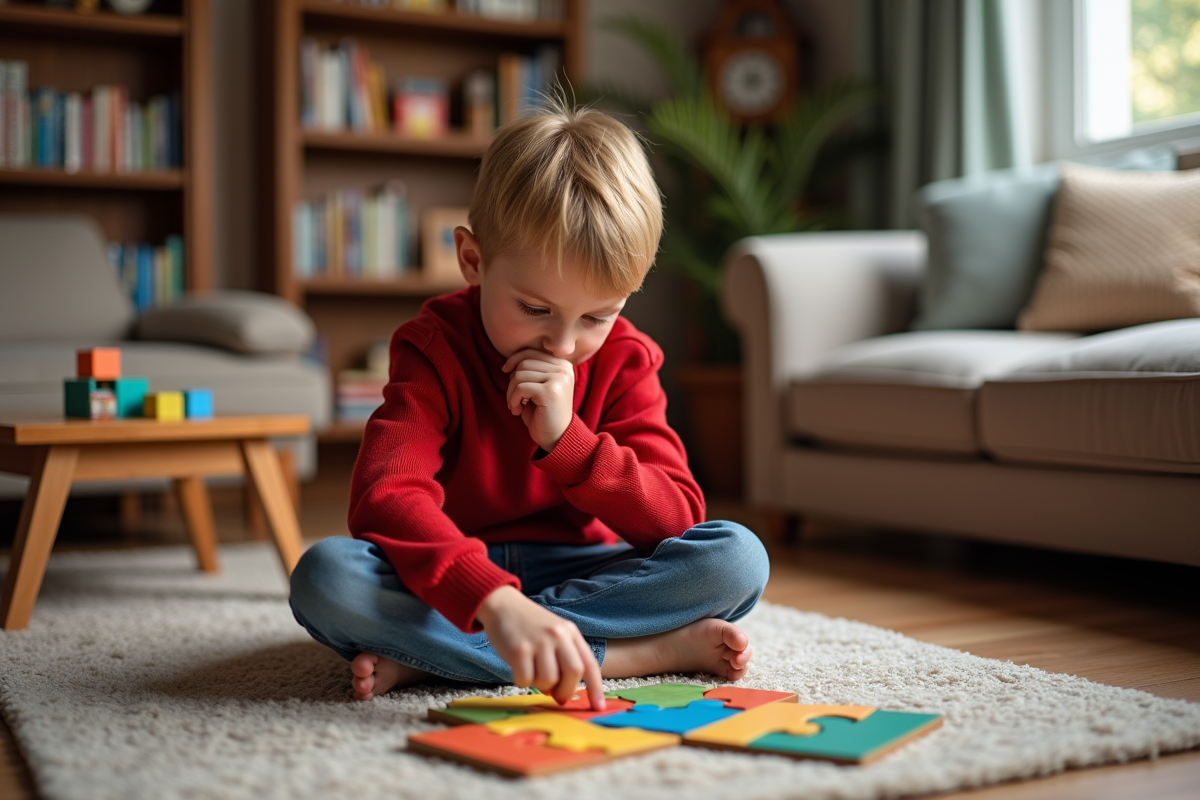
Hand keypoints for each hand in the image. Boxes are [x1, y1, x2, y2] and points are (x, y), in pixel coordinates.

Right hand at [476, 585, 605, 709]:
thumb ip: (564, 658)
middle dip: (566, 691)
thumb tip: (564, 694)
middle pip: (573, 673)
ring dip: (541, 685)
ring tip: (533, 673)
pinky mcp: (519, 649)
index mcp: (570, 632)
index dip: (596, 688)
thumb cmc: (530, 626)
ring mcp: (539, 642)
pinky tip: (519, 669)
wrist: (503, 605)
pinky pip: (526, 680)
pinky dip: (523, 681)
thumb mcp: (554, 633)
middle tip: (557, 696)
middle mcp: (558, 635)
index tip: (599, 707)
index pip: (589, 664)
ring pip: (549, 680)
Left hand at [501, 349, 573, 452]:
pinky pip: (521, 387)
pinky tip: (517, 411)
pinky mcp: (551, 391)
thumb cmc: (543, 413)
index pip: (531, 351)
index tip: (505, 372)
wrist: (556, 438)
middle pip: (524, 362)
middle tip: (513, 399)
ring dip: (511, 392)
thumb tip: (509, 363)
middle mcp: (564, 369)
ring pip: (520, 374)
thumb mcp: (537, 387)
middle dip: (512, 381)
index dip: (514, 360)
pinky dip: (513, 400)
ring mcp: (559, 379)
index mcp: (562, 365)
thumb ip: (530, 371)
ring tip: (515, 406)